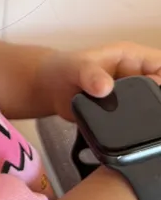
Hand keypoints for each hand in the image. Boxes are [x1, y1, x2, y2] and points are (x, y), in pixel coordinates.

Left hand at [34, 42, 160, 121]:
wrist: (50, 90)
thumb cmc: (63, 69)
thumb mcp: (76, 67)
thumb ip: (89, 75)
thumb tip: (104, 88)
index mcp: (134, 58)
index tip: (156, 95)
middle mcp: (138, 76)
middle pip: (160, 90)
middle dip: (158, 103)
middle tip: (154, 120)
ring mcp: (133, 97)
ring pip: (153, 108)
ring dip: (152, 119)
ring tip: (148, 132)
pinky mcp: (126, 114)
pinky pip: (140, 123)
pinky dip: (140, 131)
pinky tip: (136, 141)